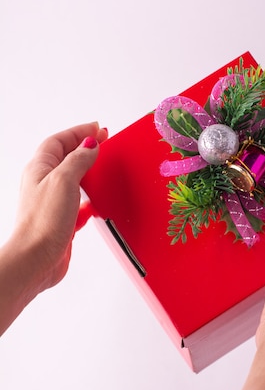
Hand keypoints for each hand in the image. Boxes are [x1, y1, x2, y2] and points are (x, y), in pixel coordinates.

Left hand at [11, 122, 107, 293]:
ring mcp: (52, 204)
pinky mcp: (61, 223)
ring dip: (88, 174)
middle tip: (103, 143)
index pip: (59, 141)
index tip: (99, 129)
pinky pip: (77, 207)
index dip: (79, 132)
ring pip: (73, 182)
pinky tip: (96, 205)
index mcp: (39, 168)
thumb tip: (91, 145)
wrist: (35, 260)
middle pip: (65, 159)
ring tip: (102, 168)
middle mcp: (43, 184)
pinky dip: (88, 203)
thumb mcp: (64, 180)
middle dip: (84, 149)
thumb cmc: (42, 222)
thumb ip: (79, 160)